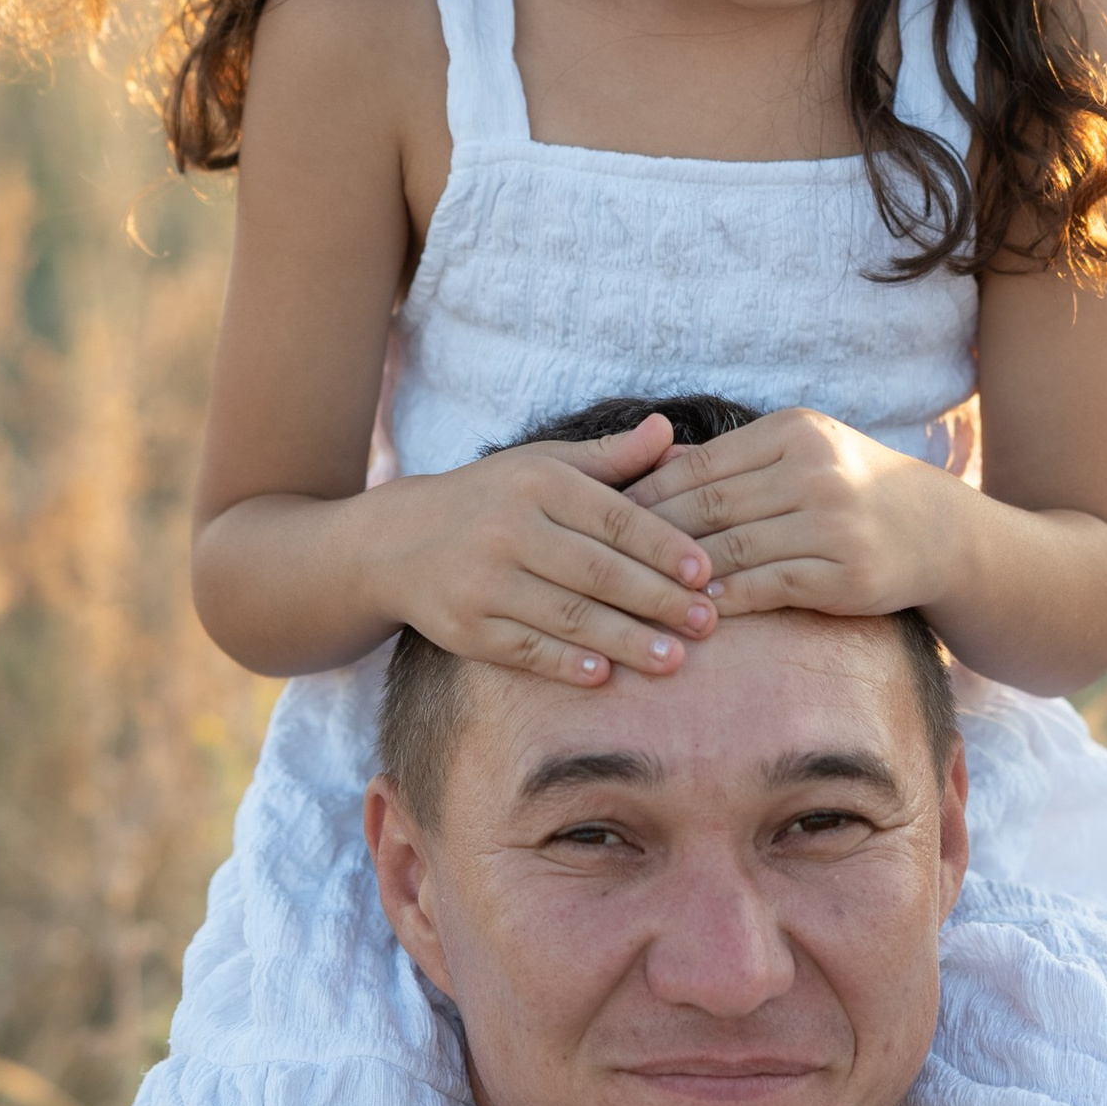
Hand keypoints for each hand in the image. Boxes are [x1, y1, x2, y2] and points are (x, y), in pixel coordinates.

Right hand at [393, 420, 719, 687]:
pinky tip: (606, 675)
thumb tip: (670, 431)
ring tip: (675, 659)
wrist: (397, 543)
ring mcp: (483, 582)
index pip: (615, 517)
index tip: (706, 573)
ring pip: (569, 616)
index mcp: (537, 483)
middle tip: (708, 623)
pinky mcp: (465, 628)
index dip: (665, 546)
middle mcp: (508, 528)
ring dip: (627, 641)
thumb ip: (611, 457)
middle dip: (658, 600)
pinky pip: (526, 650)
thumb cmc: (493, 498)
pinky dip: (567, 664)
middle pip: (598, 571)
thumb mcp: (544, 465)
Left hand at [626, 411, 965, 622]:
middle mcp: (815, 470)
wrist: (937, 530)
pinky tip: (699, 610)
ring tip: (639, 592)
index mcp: (795, 431)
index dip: (647, 494)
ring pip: (735, 550)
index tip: (603, 519)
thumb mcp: (801, 452)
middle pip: (710, 508)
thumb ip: (732, 461)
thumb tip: (651, 465)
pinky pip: (771, 586)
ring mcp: (834, 523)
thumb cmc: (851, 487)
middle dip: (652, 537)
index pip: (700, 465)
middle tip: (604, 561)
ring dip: (683, 576)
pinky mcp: (848, 573)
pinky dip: (730, 599)